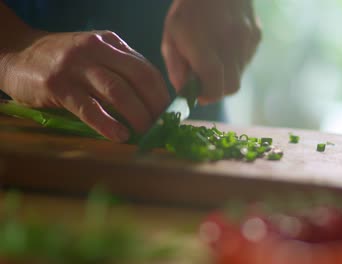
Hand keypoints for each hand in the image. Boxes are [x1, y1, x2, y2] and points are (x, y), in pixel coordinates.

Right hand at [0, 30, 169, 141]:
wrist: (16, 52)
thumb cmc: (62, 60)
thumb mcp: (94, 55)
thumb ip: (119, 70)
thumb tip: (150, 103)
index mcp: (111, 43)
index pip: (146, 69)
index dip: (162, 94)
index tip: (171, 114)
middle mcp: (96, 50)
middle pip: (139, 79)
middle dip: (155, 105)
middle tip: (163, 127)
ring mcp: (76, 66)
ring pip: (118, 91)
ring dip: (137, 115)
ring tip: (146, 133)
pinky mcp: (57, 85)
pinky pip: (88, 107)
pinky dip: (107, 123)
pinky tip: (120, 135)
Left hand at [162, 0, 260, 103]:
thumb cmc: (189, 8)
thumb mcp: (172, 36)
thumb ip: (176, 68)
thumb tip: (184, 91)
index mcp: (206, 50)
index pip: (215, 89)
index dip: (206, 96)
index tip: (197, 92)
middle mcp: (231, 48)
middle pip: (231, 87)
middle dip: (218, 89)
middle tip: (205, 79)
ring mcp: (247, 42)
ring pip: (239, 73)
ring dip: (226, 72)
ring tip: (214, 53)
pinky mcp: (257, 36)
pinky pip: (246, 59)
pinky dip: (235, 59)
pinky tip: (225, 42)